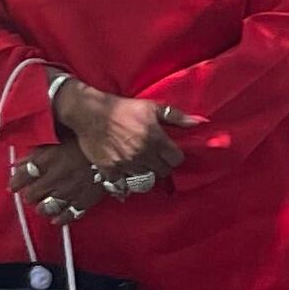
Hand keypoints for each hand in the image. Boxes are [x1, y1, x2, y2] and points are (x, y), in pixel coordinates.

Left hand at [10, 141, 107, 223]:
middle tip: (31, 192)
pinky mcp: (84, 201)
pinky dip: (60, 218)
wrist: (119, 147)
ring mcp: (69, 192)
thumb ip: (38, 149)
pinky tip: (56, 218)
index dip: (15, 181)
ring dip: (41, 207)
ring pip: (46, 208)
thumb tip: (20, 161)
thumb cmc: (88, 137)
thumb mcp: (60, 135)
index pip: (21, 177)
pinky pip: (68, 215)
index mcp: (46, 160)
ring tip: (42, 205)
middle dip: (29, 194)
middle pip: (31, 195)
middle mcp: (54, 179)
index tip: (14, 183)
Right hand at [50, 78, 196, 184]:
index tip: (169, 153)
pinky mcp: (109, 169)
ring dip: (145, 172)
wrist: (90, 113)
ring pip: (144, 179)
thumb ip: (176, 116)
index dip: (174, 157)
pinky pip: (123, 183)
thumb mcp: (152, 107)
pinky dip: (125, 179)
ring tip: (141, 164)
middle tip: (155, 159)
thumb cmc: (123, 108)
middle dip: (162, 166)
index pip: (176, 160)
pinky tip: (125, 170)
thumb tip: (198, 123)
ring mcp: (126, 163)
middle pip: (162, 172)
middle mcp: (142, 154)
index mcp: (155, 139)